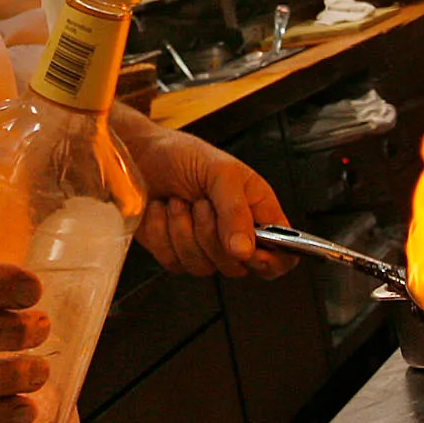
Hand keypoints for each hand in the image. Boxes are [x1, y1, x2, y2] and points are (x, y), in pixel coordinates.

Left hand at [110, 107, 295, 279]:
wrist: (140, 155)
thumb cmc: (184, 155)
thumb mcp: (220, 171)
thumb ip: (236, 210)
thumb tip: (246, 250)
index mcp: (257, 211)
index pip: (282, 253)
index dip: (273, 261)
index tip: (252, 253)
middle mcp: (234, 234)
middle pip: (238, 266)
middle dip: (212, 235)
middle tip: (201, 202)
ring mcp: (204, 247)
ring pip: (203, 267)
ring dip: (184, 230)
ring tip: (179, 201)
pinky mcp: (175, 253)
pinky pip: (173, 262)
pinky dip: (162, 233)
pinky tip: (162, 210)